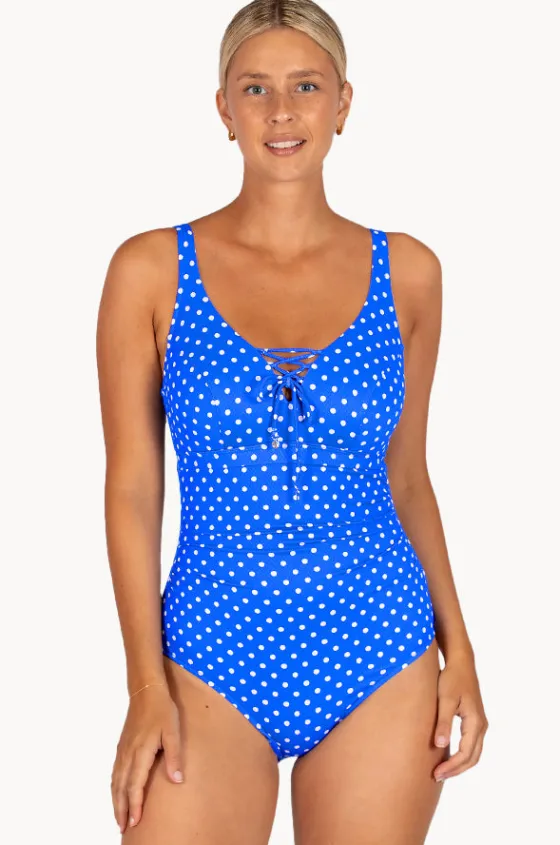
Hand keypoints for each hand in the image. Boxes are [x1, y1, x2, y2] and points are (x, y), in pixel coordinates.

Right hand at [111, 684, 183, 833]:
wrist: (146, 691)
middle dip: (121, 809)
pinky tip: (117, 792)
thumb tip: (177, 780)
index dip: (134, 805)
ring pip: (115, 781)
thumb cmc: (162, 710)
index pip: (135, 785)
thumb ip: (174, 756)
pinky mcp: (122, 746)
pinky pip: (115, 772)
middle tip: (123, 828)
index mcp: (141, 752)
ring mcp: (123, 750)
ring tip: (119, 817)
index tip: (135, 822)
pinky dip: (114, 787)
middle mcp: (128, 754)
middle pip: (121, 788)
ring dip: (116, 801)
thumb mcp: (173, 731)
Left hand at [432, 650, 488, 781]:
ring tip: (441, 771)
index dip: (452, 766)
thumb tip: (440, 746)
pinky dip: (462, 755)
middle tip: (437, 776)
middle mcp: (481, 725)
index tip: (436, 773)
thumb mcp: (445, 699)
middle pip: (473, 758)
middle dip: (456, 769)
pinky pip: (471, 745)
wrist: (461, 662)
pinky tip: (447, 756)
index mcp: (475, 722)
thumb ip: (443, 722)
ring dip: (459, 764)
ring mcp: (480, 723)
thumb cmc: (451, 678)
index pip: (466, 754)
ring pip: (473, 753)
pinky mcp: (474, 720)